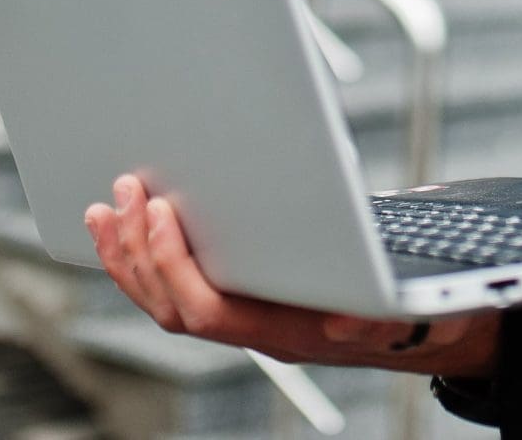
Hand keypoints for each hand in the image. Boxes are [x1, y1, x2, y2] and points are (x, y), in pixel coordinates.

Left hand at [84, 174, 500, 377]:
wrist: (414, 326)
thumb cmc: (411, 310)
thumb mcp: (413, 311)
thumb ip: (384, 317)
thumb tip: (350, 323)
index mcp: (288, 334)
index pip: (210, 313)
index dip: (175, 265)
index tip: (159, 212)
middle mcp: (256, 332)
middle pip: (174, 307)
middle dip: (140, 249)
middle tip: (125, 189)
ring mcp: (242, 319)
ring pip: (165, 301)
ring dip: (129, 254)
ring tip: (107, 205)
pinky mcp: (238, 298)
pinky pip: (174, 290)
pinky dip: (143, 259)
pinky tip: (126, 225)